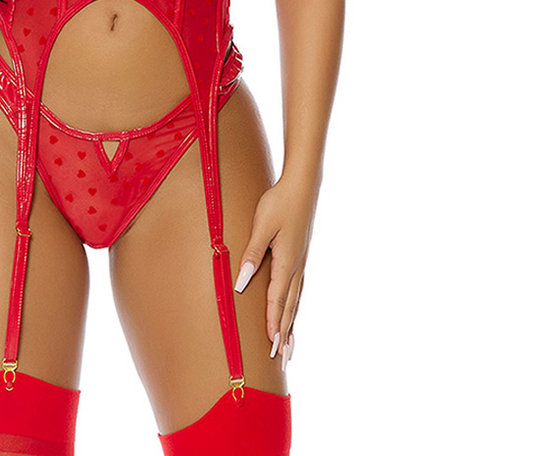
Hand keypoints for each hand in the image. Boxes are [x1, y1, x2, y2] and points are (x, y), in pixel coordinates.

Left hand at [232, 175, 317, 362]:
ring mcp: (300, 262)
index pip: (277, 300)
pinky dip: (295, 307)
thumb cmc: (278, 203)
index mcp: (286, 261)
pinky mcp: (300, 256)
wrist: (302, 186)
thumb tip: (241, 283)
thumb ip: (251, 254)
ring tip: (290, 346)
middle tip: (281, 358)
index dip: (273, 324)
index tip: (271, 347)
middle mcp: (296, 267)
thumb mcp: (261, 226)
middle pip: (289, 307)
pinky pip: (298, 289)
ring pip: (296, 300)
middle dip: (284, 333)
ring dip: (291, 324)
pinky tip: (293, 312)